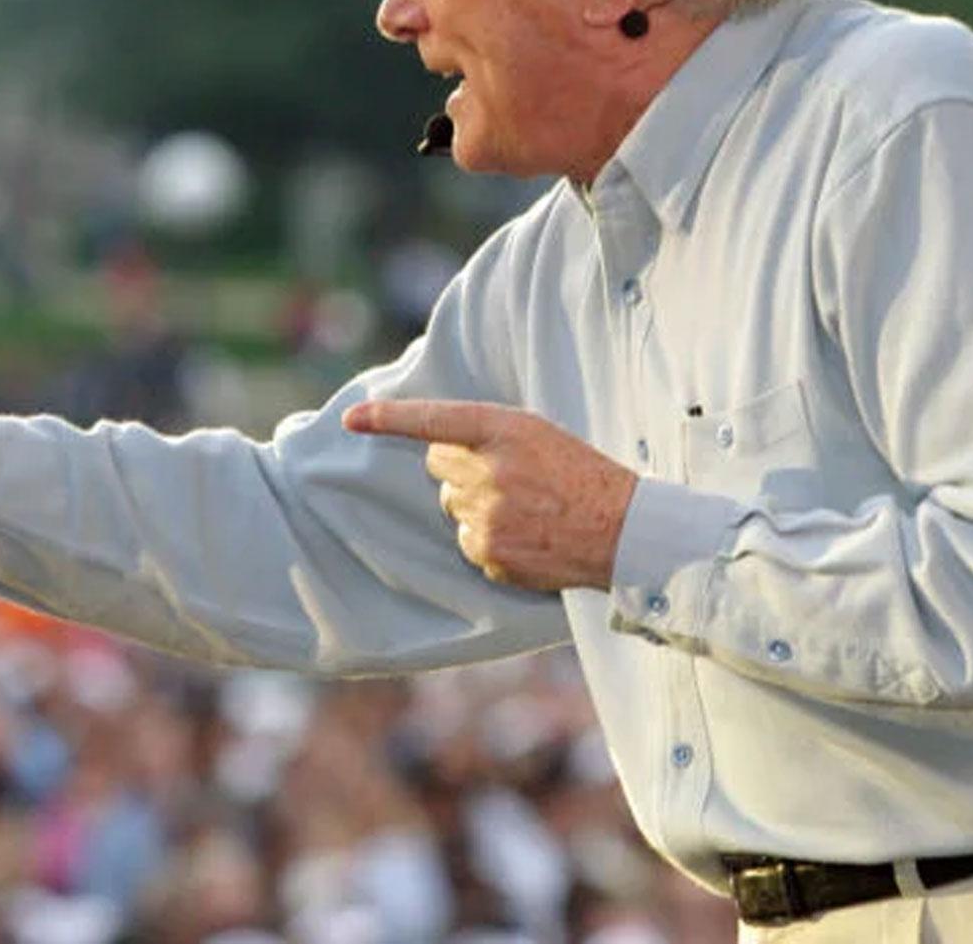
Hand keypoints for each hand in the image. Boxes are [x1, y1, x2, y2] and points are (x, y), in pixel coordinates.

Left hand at [342, 399, 635, 590]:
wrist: (622, 529)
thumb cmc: (581, 475)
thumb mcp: (539, 435)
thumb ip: (488, 435)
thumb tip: (437, 450)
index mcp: (503, 430)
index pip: (433, 421)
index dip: (388, 420)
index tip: (351, 419)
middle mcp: (489, 471)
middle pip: (438, 466)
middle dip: (461, 469)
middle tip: (505, 475)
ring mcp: (487, 515)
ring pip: (453, 507)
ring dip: (477, 506)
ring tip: (526, 509)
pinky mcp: (489, 553)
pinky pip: (468, 542)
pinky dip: (491, 541)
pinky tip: (526, 537)